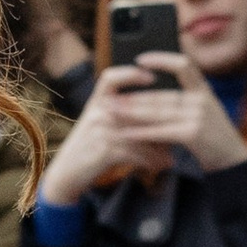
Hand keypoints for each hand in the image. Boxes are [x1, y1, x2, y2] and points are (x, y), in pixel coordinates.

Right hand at [42, 60, 192, 203]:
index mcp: (97, 102)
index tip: (151, 78)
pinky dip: (150, 160)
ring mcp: (99, 130)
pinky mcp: (103, 150)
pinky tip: (160, 165)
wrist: (67, 172)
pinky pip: (135, 152)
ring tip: (170, 156)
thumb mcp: (100, 125)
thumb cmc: (90, 148)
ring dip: (157, 148)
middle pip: (136, 108)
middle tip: (178, 129)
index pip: (110, 77)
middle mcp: (97, 112)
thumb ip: (123, 117)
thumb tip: (161, 119)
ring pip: (140, 134)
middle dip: (159, 122)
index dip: (130, 74)